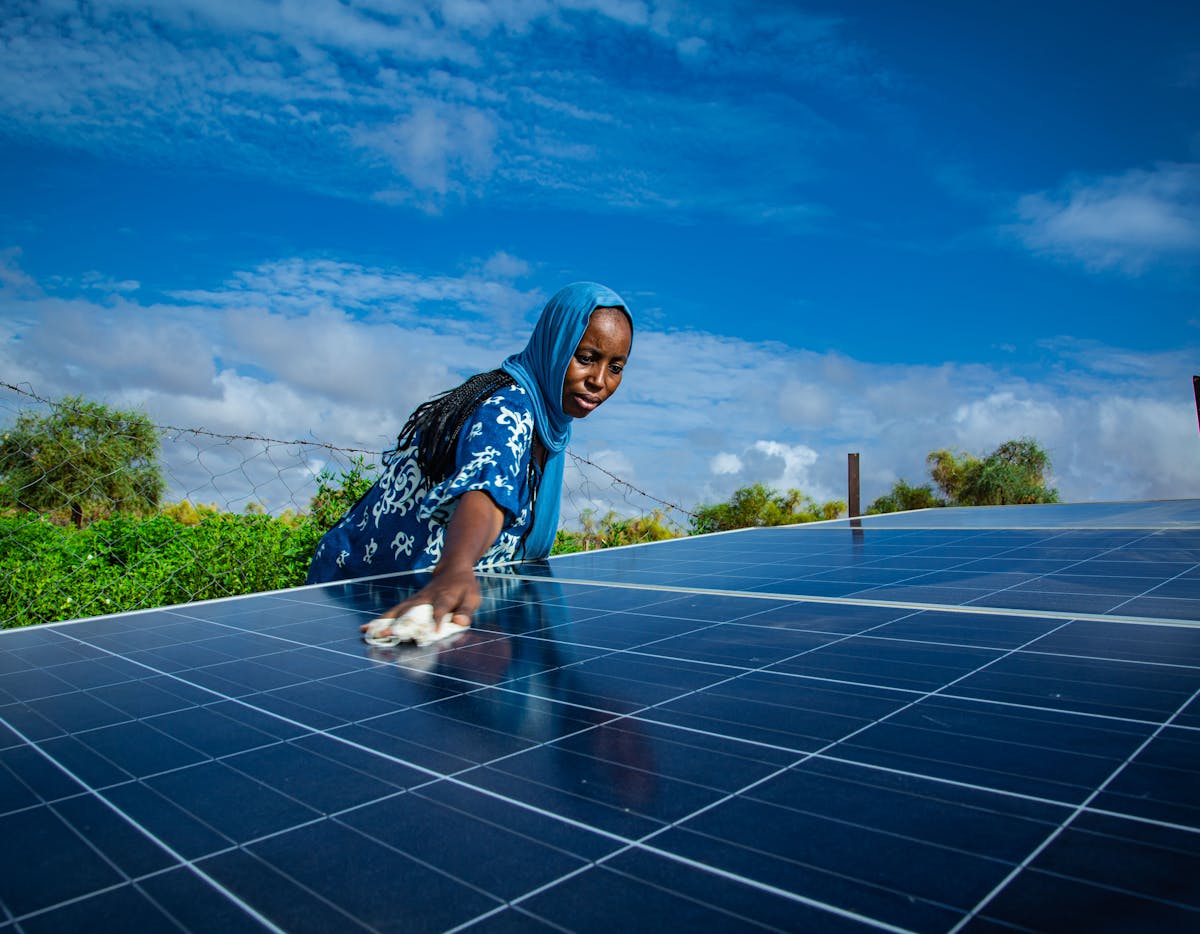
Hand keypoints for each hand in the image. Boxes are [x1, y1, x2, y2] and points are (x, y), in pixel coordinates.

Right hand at [364, 564, 481, 631]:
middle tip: (387, 634)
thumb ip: (466, 611)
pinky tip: (366, 628)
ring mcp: (415, 600)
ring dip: (384, 622)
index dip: (437, 620)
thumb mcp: (472, 598)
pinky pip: (393, 613)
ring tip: (368, 633)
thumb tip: (460, 623)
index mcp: (445, 597)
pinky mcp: (408, 603)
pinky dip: (380, 620)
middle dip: (400, 623)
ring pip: (398, 612)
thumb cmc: (464, 587)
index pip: (440, 609)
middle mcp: (426, 598)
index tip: (432, 633)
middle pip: (412, 611)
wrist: (452, 569)